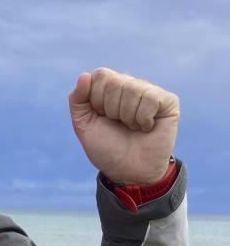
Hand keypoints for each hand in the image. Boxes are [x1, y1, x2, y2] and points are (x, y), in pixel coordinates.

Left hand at [68, 68, 178, 183]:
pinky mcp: (168, 102)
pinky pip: (151, 98)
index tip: (101, 116)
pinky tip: (146, 128)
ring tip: (132, 127)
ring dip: (127, 116)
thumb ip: (77, 100)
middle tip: (118, 124)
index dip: (97, 99)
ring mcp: (150, 92)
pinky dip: (143, 118)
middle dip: (111, 109)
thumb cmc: (106, 147)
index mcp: (109, 88)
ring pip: (132, 89)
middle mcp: (130, 85)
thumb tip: (84, 76)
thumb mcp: (82, 124)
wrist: (127, 170)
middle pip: (115, 81)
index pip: (100, 75)